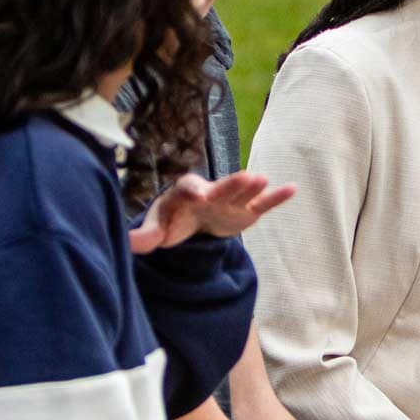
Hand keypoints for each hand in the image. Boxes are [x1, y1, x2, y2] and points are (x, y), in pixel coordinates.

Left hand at [128, 172, 294, 253]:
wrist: (193, 218)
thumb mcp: (157, 227)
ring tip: (263, 179)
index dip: (194, 191)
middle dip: (231, 183)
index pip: (189, 189)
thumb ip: (146, 236)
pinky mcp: (247, 210)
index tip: (200, 195)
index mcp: (187, 192)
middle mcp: (212, 191)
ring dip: (251, 186)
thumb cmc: (173, 218)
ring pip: (242, 193)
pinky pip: (263, 203)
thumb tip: (127, 243)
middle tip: (245, 176)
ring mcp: (232, 200)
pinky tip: (292, 188)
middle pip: (221, 186)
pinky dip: (276, 196)